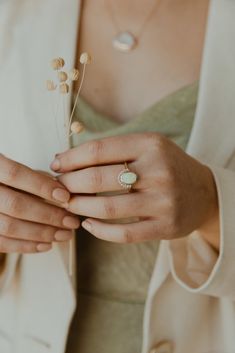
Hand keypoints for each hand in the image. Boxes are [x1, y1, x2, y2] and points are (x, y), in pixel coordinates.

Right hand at [0, 154, 79, 252]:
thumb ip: (35, 177)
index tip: (65, 196)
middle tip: (71, 221)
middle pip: (16, 204)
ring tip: (64, 234)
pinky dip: (26, 246)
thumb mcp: (15, 169)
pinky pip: (1, 243)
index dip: (41, 186)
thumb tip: (63, 191)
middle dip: (49, 215)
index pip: (15, 174)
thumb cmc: (2, 179)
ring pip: (9, 226)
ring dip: (42, 233)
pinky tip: (46, 244)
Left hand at [51, 133, 217, 244]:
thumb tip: (67, 160)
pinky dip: (99, 231)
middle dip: (69, 185)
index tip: (56, 166)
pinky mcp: (166, 226)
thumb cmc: (166, 167)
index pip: (98, 150)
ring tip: (68, 205)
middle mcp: (158, 171)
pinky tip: (88, 224)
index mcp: (150, 145)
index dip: (70, 159)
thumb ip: (113, 150)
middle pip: (98, 179)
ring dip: (79, 208)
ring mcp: (163, 201)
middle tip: (58, 188)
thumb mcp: (147, 147)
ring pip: (107, 208)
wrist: (203, 192)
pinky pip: (123, 233)